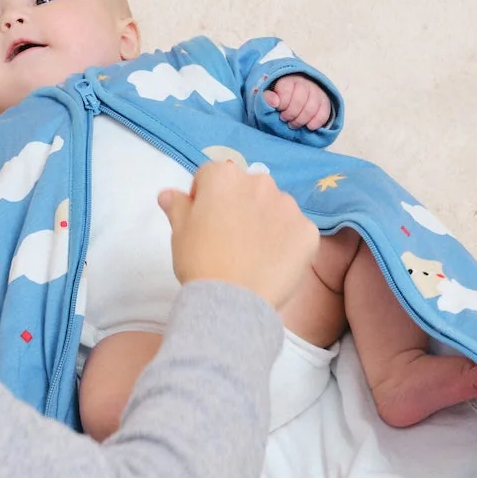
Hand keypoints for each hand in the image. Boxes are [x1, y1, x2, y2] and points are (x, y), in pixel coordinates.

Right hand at [157, 159, 319, 310]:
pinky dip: (286, 243)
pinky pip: (295, 232)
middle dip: (239, 206)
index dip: (204, 198)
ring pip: (275, 208)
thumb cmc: (200, 262)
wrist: (233, 300)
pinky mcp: (308, 231)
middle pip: (247, 189)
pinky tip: (272, 264)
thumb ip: (177, 206)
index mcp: (224, 176)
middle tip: (229, 240)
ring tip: (253, 254)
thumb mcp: (179, 232)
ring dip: (265, 222)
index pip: (210, 176)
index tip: (202, 223)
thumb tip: (168, 194)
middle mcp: (259, 182)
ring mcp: (288, 206)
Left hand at [263, 74, 330, 130]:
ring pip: (311, 108)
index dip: (282, 104)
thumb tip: (274, 102)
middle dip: (290, 114)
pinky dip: (315, 122)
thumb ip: (267, 97)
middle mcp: (304, 83)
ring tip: (293, 124)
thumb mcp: (270, 95)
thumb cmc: (280, 98)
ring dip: (301, 120)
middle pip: (299, 101)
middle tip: (285, 119)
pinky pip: (323, 114)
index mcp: (288, 80)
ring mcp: (316, 92)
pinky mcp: (325, 101)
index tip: (279, 109)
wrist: (296, 95)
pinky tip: (308, 126)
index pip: (286, 91)